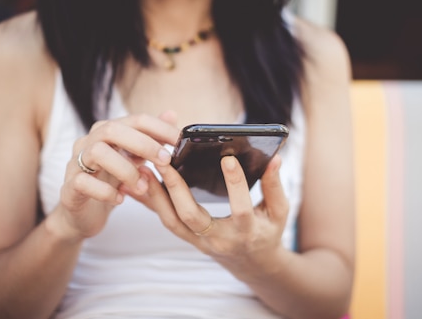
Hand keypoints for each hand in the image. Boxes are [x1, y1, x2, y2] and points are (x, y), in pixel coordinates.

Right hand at [47, 112, 178, 241]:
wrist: (83, 214)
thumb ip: (151, 137)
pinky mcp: (69, 187)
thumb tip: (171, 114)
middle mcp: (89, 142)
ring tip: (142, 187)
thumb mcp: (134, 158)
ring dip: (126, 170)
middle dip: (143, 143)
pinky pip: (83, 182)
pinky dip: (105, 192)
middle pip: (112, 129)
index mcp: (108, 132)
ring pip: (97, 152)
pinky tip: (120, 199)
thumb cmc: (111, 182)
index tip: (179, 141)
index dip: (160, 128)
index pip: (135, 120)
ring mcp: (75, 163)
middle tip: (164, 161)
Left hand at [131, 153, 289, 278]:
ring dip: (156, 195)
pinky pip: (166, 221)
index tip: (228, 159)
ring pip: (172, 221)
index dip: (236, 184)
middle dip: (176, 188)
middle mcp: (219, 238)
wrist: (252, 263)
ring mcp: (200, 241)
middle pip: (191, 216)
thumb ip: (275, 185)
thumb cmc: (266, 232)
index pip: (241, 208)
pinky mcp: (188, 238)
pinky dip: (153, 202)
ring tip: (146, 168)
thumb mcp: (278, 211)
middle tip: (165, 160)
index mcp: (246, 231)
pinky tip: (144, 181)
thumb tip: (274, 158)